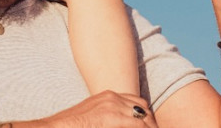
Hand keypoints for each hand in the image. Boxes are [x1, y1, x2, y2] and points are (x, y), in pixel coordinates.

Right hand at [23, 90, 157, 127]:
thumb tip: (112, 123)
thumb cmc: (70, 126)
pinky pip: (139, 125)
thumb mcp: (91, 117)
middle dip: (150, 122)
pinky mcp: (112, 117)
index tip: (147, 127)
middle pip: (143, 108)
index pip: (137, 103)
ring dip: (149, 126)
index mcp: (108, 96)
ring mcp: (113, 105)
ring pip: (144, 117)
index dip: (145, 117)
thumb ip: (105, 117)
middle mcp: (112, 97)